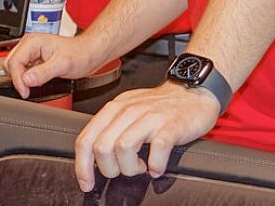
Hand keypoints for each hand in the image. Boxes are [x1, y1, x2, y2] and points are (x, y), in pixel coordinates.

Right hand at [4, 34, 99, 98]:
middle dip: (18, 79)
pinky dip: (27, 80)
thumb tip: (26, 80)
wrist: (89, 53)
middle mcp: (29, 45)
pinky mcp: (35, 60)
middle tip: (29, 90)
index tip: (25, 91)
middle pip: (11, 65)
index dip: (17, 79)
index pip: (14, 62)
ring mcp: (31, 52)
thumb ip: (43, 73)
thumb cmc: (80, 54)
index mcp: (32, 42)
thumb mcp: (63, 65)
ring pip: (16, 69)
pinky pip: (24, 71)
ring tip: (35, 85)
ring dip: (22, 80)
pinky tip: (38, 82)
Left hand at [74, 81, 219, 191]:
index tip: (86, 183)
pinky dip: (155, 165)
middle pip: (102, 148)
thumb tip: (94, 157)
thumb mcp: (128, 110)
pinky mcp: (171, 126)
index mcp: (114, 109)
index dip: (82, 166)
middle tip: (122, 171)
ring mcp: (150, 118)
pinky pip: (156, 150)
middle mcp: (128, 111)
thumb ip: (111, 129)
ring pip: (123, 149)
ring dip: (130, 168)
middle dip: (109, 169)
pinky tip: (157, 167)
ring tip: (141, 167)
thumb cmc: (160, 106)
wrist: (192, 92)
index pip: (86, 139)